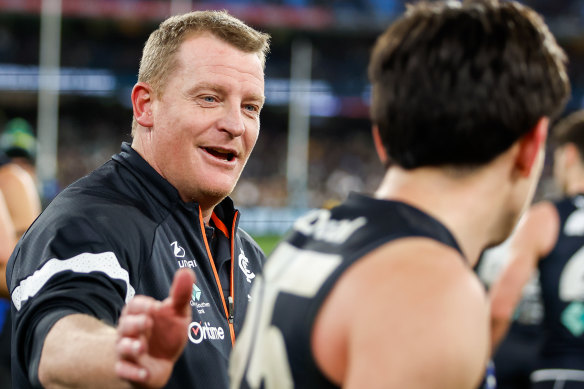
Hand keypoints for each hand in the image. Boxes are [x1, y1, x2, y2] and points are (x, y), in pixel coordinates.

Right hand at [115, 268, 194, 387]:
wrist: (159, 361)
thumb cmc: (165, 332)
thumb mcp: (177, 313)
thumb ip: (181, 294)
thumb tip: (187, 271)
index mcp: (140, 314)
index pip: (134, 305)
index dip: (142, 305)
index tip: (154, 306)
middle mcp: (130, 332)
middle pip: (125, 324)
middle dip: (135, 323)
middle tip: (147, 322)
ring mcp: (127, 351)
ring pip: (122, 348)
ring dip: (130, 347)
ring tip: (141, 347)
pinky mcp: (129, 370)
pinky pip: (124, 371)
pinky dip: (133, 373)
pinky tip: (145, 373)